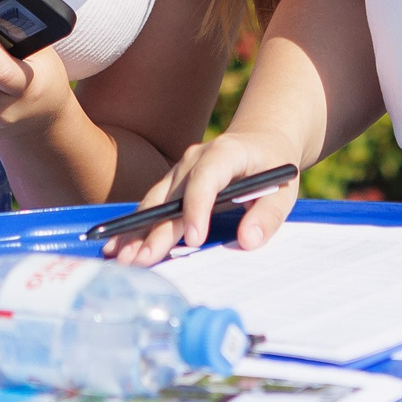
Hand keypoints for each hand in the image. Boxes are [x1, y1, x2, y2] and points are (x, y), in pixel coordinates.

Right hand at [103, 129, 304, 264]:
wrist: (260, 140)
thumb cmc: (272, 167)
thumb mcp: (284, 189)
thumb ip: (268, 215)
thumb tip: (247, 240)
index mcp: (225, 153)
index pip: (207, 178)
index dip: (197, 207)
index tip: (193, 239)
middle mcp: (195, 159)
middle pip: (172, 196)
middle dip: (156, 231)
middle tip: (141, 261)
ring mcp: (179, 171)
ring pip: (155, 202)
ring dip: (137, 231)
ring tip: (122, 259)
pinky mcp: (171, 184)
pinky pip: (151, 206)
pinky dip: (135, 227)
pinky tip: (117, 247)